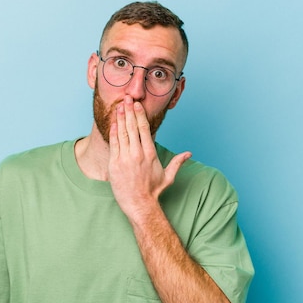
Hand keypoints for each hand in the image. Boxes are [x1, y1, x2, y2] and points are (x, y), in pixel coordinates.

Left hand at [108, 95, 190, 219]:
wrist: (139, 204)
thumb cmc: (153, 191)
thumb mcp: (168, 176)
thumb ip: (177, 162)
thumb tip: (189, 154)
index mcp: (150, 154)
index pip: (144, 129)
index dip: (140, 114)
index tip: (137, 104)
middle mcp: (138, 154)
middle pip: (133, 127)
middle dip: (129, 111)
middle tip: (127, 98)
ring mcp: (125, 159)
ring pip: (122, 133)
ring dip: (121, 118)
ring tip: (120, 106)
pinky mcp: (115, 164)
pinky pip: (114, 144)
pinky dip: (113, 132)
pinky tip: (114, 122)